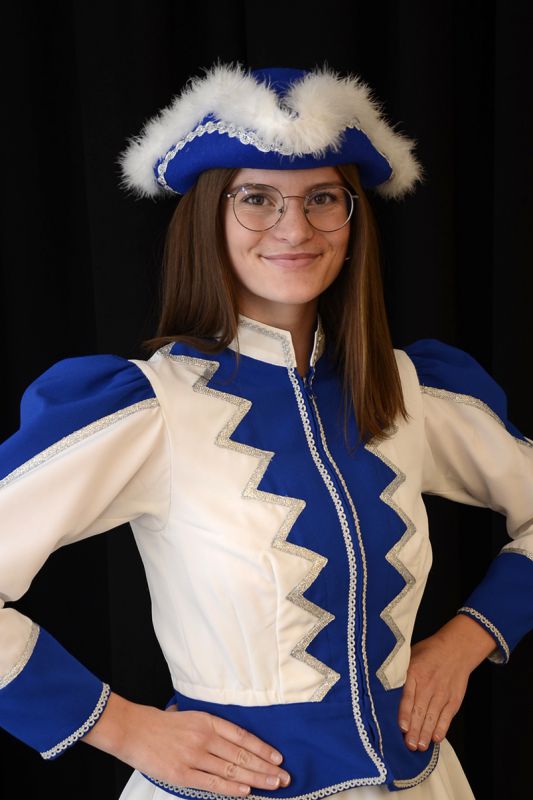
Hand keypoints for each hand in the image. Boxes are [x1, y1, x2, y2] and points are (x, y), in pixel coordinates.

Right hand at [84, 692, 290, 795]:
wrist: (134, 730)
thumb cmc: (163, 724)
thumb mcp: (191, 716)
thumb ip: (212, 727)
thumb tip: (235, 738)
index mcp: (208, 721)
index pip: (243, 736)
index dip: (262, 748)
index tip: (279, 757)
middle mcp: (204, 737)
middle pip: (242, 755)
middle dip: (266, 767)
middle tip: (284, 776)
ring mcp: (193, 756)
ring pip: (231, 769)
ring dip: (255, 779)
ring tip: (273, 785)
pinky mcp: (182, 774)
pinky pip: (211, 783)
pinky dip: (231, 788)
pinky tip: (246, 791)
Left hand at [397, 615, 496, 751]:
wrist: (456, 648)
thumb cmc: (429, 652)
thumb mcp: (410, 655)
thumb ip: (400, 672)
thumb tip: (382, 685)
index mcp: (415, 672)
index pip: (408, 695)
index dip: (404, 713)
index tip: (401, 727)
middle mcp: (429, 684)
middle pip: (420, 710)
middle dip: (414, 730)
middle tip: (408, 745)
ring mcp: (442, 693)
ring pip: (433, 716)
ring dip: (426, 733)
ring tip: (420, 747)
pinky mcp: (454, 699)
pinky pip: (447, 716)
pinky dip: (442, 728)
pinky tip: (436, 738)